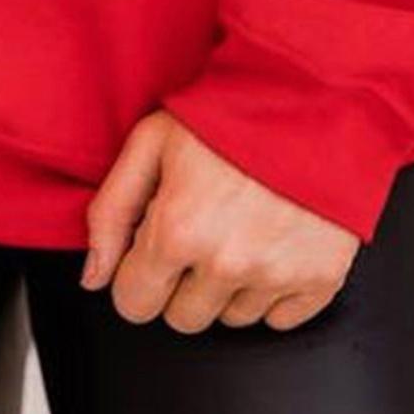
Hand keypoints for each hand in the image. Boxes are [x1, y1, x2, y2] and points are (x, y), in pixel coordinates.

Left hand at [83, 111, 357, 332]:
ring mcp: (276, 274)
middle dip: (182, 281)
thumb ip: (111, 211)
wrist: (305, 95)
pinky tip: (272, 240)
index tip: (153, 246)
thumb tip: (93, 277)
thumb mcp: (150, 141)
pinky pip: (281, 319)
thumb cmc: (226, 112)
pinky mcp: (320, 278)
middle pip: (183, 318)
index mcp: (177, 230)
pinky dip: (274, 289)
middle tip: (200, 228)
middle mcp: (226, 263)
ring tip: (240, 225)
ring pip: (232, 318)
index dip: (138, 275)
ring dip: (229, 284)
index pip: (134, 304)